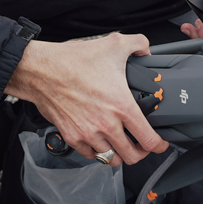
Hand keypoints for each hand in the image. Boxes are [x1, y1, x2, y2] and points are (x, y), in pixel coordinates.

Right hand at [4, 33, 167, 166]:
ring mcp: (88, 134)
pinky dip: (98, 152)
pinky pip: (90, 155)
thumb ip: (138, 44)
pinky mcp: (72, 137)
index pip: (148, 140)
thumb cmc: (73, 61)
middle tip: (141, 146)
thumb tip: (146, 49)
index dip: (159, 146)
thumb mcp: (114, 44)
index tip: (160, 144)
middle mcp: (106, 125)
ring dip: (118, 154)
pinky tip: (100, 142)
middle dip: (140, 153)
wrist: (42, 71)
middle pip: (131, 156)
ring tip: (120, 144)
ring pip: (111, 159)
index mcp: (122, 106)